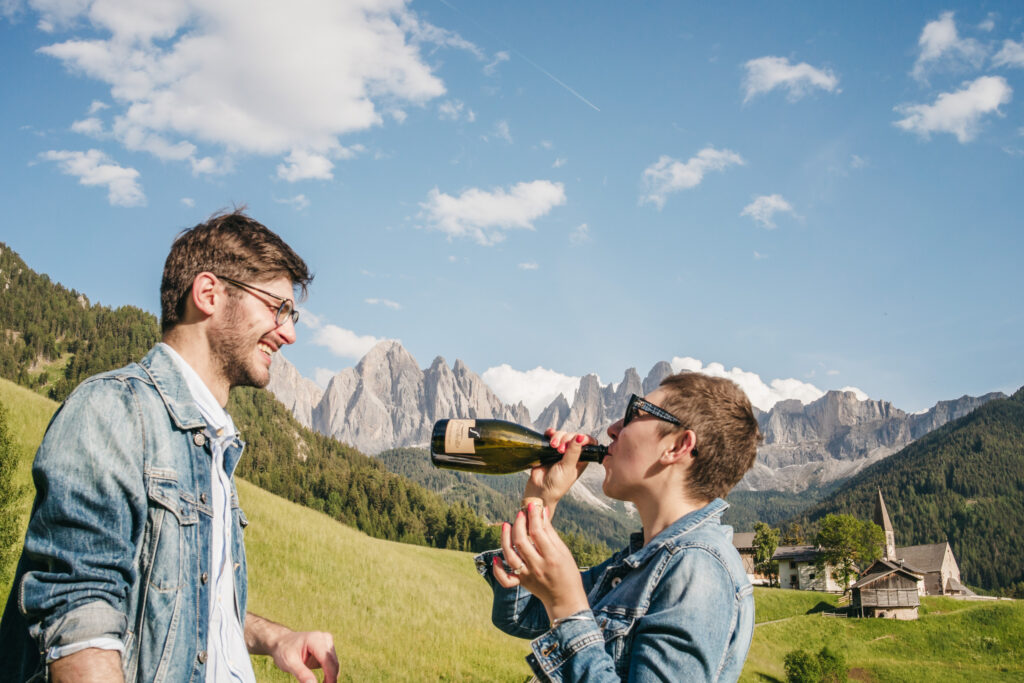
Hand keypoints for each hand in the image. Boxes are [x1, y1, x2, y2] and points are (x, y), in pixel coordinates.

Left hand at [268, 630, 338, 682]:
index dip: (330, 676)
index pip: (328, 660)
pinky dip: (329, 673)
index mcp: (315, 639)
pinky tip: (323, 680)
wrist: (282, 642)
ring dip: (330, 676)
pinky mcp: (327, 648)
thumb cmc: (284, 651)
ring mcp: (327, 642)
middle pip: (333, 662)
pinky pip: (332, 664)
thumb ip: (302, 674)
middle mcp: (324, 639)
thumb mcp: (289, 663)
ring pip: (334, 664)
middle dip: (331, 678)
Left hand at [492, 502, 589, 622]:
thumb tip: (541, 512)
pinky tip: (496, 557)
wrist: (566, 600)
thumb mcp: (563, 551)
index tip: (531, 505)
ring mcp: (528, 576)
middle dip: (518, 524)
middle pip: (521, 542)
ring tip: (506, 525)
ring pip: (510, 556)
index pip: (537, 532)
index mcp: (551, 557)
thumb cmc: (568, 573)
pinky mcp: (521, 583)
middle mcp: (537, 567)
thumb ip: (550, 533)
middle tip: (520, 514)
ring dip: (505, 539)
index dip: (532, 516)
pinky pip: (505, 579)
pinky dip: (498, 569)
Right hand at [523, 430, 597, 514]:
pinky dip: (550, 433)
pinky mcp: (549, 447)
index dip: (584, 438)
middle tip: (560, 449)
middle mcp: (572, 452)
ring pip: (562, 434)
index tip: (577, 439)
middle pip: (573, 435)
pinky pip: (551, 435)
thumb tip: (580, 437)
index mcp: (582, 458)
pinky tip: (548, 437)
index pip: (589, 442)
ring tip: (553, 446)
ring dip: (557, 437)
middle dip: (566, 438)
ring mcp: (560, 449)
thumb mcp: (568, 468)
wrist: (540, 489)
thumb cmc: (557, 483)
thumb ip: (574, 452)